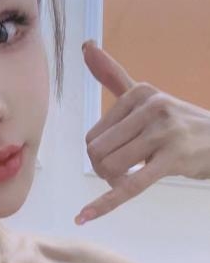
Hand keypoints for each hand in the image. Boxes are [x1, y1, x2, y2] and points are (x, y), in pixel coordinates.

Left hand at [74, 40, 209, 224]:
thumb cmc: (178, 122)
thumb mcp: (147, 97)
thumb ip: (114, 75)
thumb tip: (85, 46)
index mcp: (140, 93)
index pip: (93, 135)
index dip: (99, 154)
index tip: (120, 155)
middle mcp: (151, 108)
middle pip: (97, 151)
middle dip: (103, 170)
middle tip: (124, 171)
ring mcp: (162, 133)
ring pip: (110, 167)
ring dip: (114, 182)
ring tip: (132, 177)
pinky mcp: (171, 159)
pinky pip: (130, 186)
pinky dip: (105, 204)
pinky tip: (84, 217)